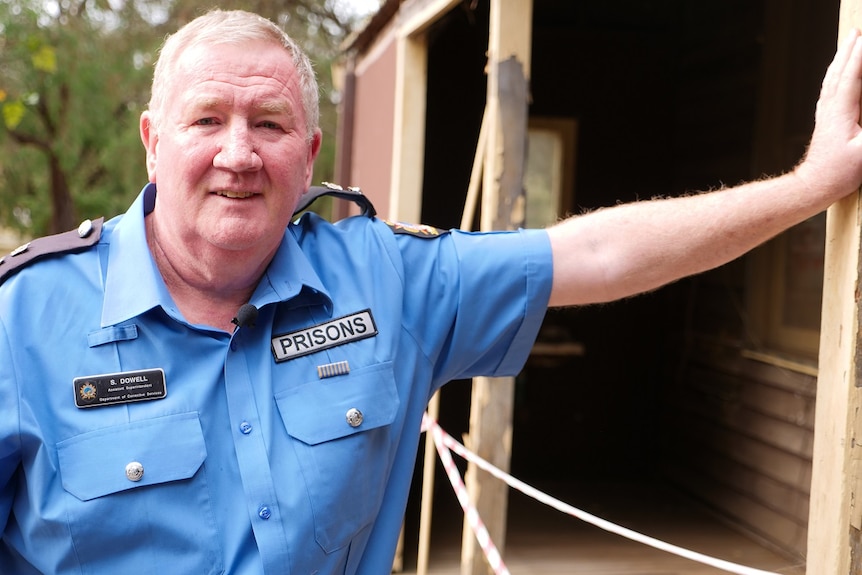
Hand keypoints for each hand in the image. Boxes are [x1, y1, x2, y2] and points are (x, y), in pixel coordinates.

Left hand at [796, 29, 861, 202]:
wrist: (814, 186)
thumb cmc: (840, 173)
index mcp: (841, 112)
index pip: (853, 77)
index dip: (860, 56)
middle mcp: (830, 110)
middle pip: (839, 73)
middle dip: (849, 51)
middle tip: (856, 31)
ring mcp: (826, 115)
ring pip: (832, 81)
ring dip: (841, 61)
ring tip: (848, 45)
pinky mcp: (825, 123)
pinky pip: (829, 91)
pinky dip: (835, 77)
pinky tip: (836, 76)